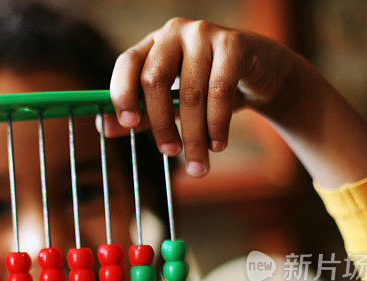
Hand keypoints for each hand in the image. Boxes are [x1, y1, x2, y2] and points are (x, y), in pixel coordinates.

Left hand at [105, 18, 303, 176]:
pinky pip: (219, 91)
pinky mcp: (233, 44)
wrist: (262, 76)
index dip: (123, 94)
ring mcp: (204, 34)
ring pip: (190, 93)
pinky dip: (217, 124)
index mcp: (153, 45)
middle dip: (160, 124)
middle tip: (170, 153)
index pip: (127, 63)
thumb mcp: (172, 103)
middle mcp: (174, 33)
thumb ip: (141, 114)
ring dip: (194, 135)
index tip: (129, 126)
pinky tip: (218, 144)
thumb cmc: (209, 90)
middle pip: (154, 80)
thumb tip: (105, 128)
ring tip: (199, 162)